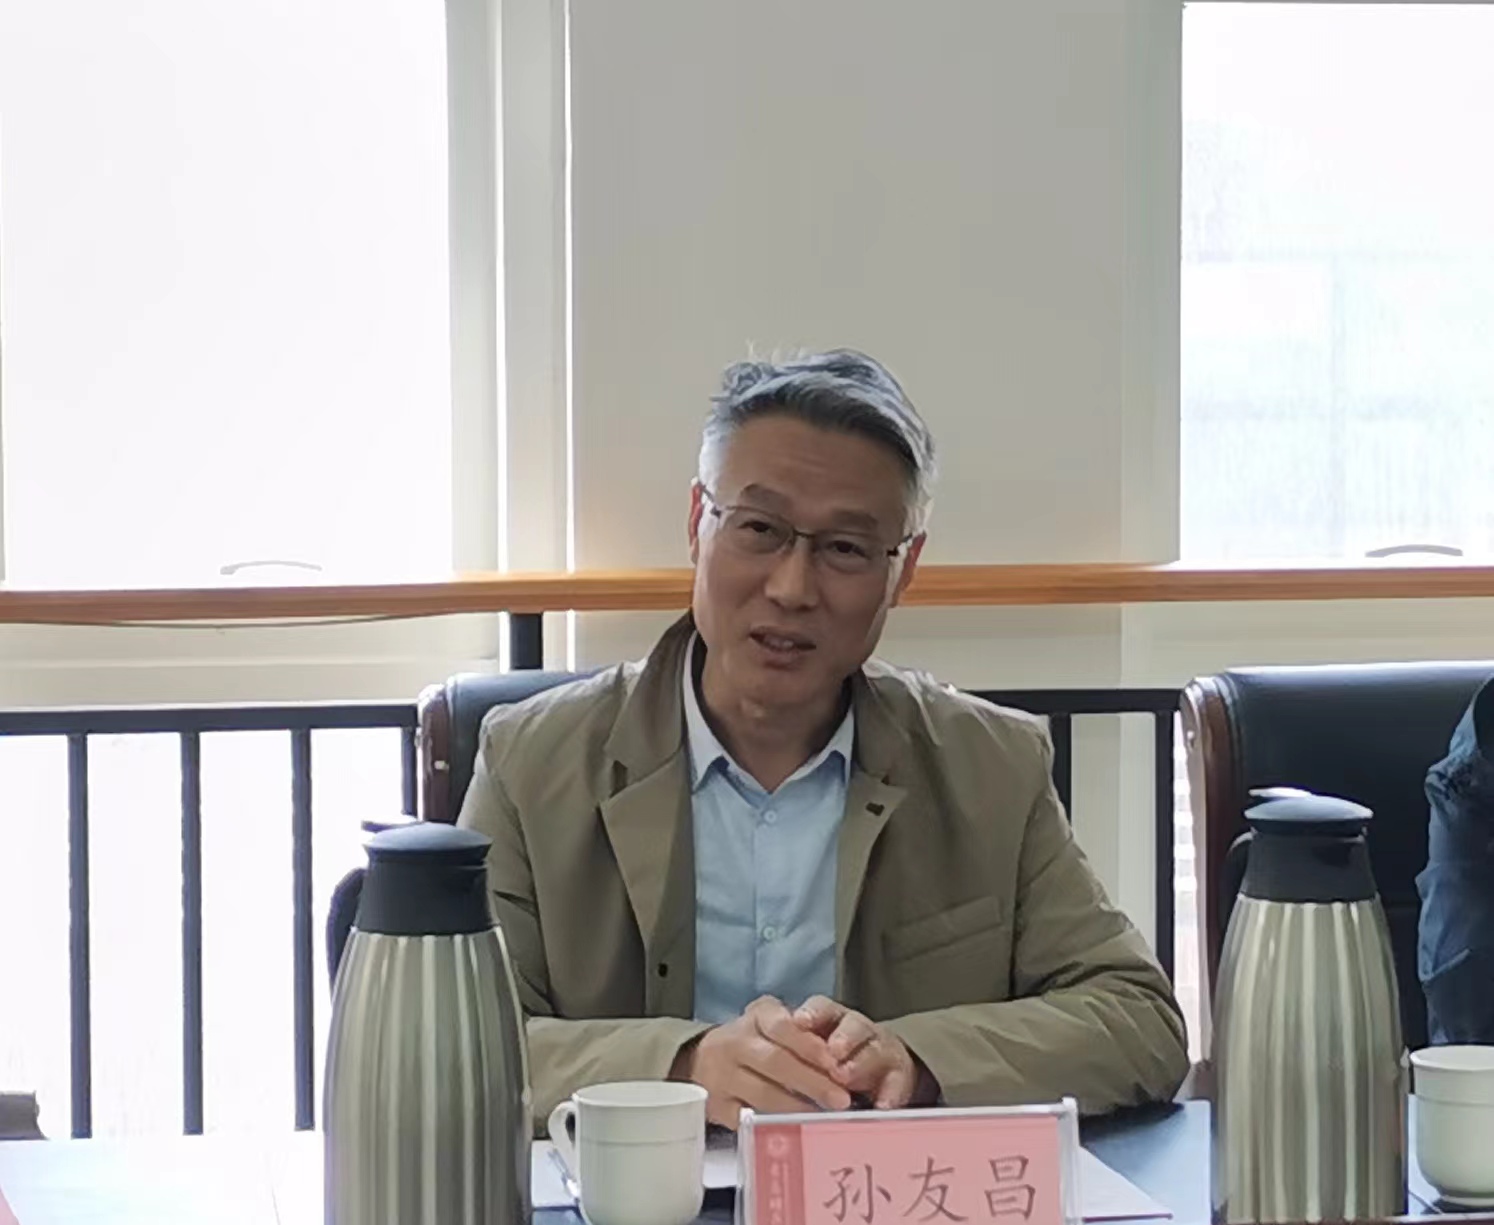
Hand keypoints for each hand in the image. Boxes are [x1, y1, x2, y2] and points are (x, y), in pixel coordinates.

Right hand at [673, 996, 853, 1128]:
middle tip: (841, 1098)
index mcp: (757, 1017)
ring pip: (763, 1093)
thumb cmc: (757, 1041)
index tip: (835, 1061)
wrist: (705, 1059)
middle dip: (812, 1081)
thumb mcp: (776, 1022)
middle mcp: (735, 1042)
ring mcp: (722, 1076)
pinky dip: (774, 1126)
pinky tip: (795, 1131)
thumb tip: (841, 1059)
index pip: (782, 1026)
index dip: (809, 1045)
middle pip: (775, 1061)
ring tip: (825, 1117)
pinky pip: (748, 1119)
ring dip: (798, 1107)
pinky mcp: (717, 1106)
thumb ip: (804, 1033)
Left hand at [794, 996, 937, 1110]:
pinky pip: (898, 1080)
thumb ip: (783, 1063)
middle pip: (849, 1025)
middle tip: (831, 1062)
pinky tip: (882, 1106)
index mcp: (826, 1018)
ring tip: (847, 1077)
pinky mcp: (898, 1071)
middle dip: (839, 1042)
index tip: (799, 1022)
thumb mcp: (797, 1058)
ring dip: (859, 1062)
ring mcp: (878, 1047)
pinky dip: (891, 1093)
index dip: (810, 1015)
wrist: (872, 1066)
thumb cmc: (819, 1066)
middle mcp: (854, 1027)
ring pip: (873, 1047)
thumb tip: (750, 1089)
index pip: (820, 1008)